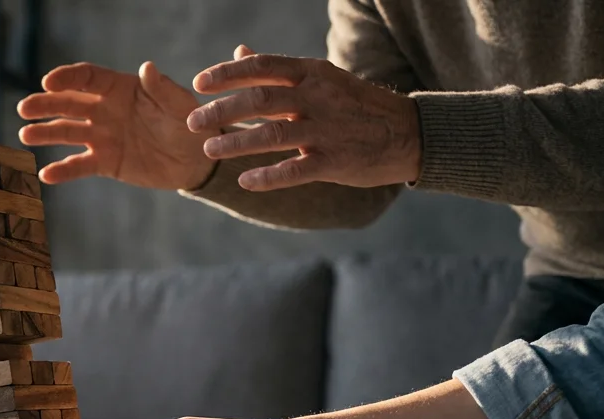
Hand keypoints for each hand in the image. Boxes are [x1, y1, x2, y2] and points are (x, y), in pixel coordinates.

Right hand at [16, 61, 216, 190]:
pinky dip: (62, 171)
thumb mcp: (179, 105)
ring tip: (25, 135)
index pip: (87, 79)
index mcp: (119, 88)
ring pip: (67, 132)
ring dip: (45, 133)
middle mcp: (104, 110)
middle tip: (25, 108)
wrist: (194, 160)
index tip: (48, 82)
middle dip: (45, 104)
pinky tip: (45, 175)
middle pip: (68, 104)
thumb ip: (162, 89)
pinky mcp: (104, 162)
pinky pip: (78, 165)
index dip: (66, 78)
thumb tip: (147, 68)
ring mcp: (101, 136)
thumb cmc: (189, 125)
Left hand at [188, 46, 421, 191]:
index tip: (199, 84)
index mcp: (313, 74)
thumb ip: (279, 71)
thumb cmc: (356, 105)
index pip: (263, 67)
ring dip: (237, 142)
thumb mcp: (322, 78)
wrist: (409, 132)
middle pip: (260, 100)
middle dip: (222, 110)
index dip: (228, 74)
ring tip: (210, 148)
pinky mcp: (336, 161)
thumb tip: (240, 52)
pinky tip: (245, 181)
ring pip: (273, 135)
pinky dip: (268, 177)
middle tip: (193, 121)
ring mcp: (327, 129)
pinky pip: (295, 170)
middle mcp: (318, 98)